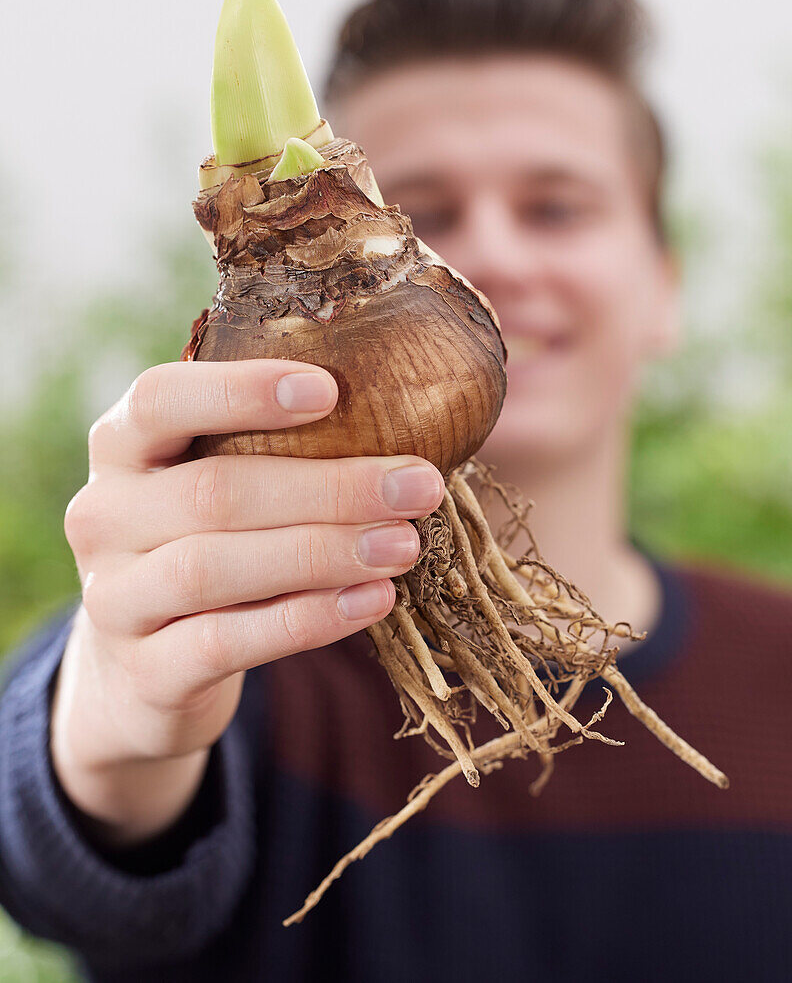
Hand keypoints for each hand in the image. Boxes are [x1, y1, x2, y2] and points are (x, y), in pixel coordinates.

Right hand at [52, 359, 443, 842]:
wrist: (142, 671)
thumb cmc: (205, 546)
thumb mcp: (214, 486)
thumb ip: (272, 449)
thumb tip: (401, 412)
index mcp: (121, 449)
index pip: (160, 399)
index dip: (241, 391)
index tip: (328, 390)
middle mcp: (102, 517)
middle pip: (212, 492)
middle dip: (328, 488)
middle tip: (417, 485)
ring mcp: (114, 599)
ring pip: (213, 568)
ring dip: (321, 554)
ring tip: (403, 545)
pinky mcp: (145, 673)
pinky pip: (227, 642)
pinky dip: (308, 619)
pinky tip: (373, 601)